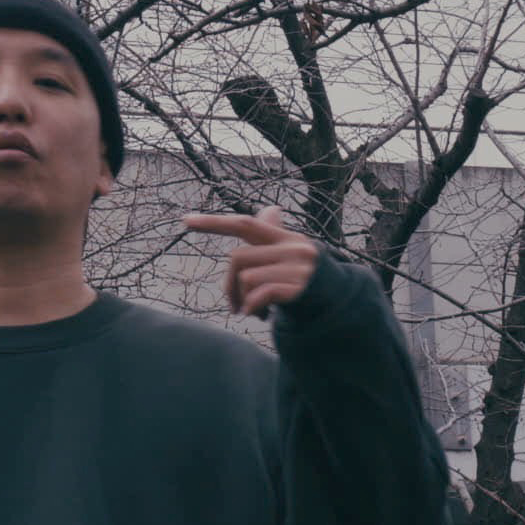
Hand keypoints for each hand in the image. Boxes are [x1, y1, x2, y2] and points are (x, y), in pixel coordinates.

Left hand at [182, 205, 317, 318]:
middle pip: (237, 258)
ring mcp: (297, 268)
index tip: (185, 220)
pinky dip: (251, 307)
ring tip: (252, 310)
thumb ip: (274, 237)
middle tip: (233, 303)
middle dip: (229, 285)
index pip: (245, 224)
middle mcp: (293, 248)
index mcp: (285, 237)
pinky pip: (258, 294)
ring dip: (241, 300)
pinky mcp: (298, 288)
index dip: (214, 222)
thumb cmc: (305, 280)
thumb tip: (269, 209)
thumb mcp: (290, 256)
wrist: (339, 304)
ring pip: (245, 278)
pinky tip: (258, 314)